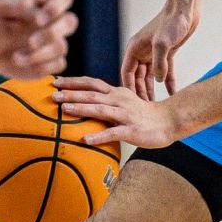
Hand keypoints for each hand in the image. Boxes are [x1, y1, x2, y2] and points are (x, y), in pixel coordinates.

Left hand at [0, 0, 75, 78]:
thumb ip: (17, 5)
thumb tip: (34, 10)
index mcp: (44, 3)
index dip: (57, 6)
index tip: (38, 20)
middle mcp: (54, 22)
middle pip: (71, 22)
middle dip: (51, 33)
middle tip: (30, 42)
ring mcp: (54, 42)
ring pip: (62, 47)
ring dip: (38, 54)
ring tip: (16, 57)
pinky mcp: (52, 62)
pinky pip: (59, 64)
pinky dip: (42, 66)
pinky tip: (23, 64)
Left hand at [52, 76, 180, 149]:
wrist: (168, 121)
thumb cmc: (141, 114)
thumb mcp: (122, 102)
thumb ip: (105, 100)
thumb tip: (83, 101)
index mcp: (115, 92)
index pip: (91, 83)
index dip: (73, 81)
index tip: (54, 81)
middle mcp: (119, 100)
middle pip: (92, 93)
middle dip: (71, 93)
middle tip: (53, 95)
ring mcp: (126, 115)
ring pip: (101, 109)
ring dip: (82, 108)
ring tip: (64, 110)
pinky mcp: (132, 130)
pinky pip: (114, 133)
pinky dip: (99, 136)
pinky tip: (86, 140)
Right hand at [120, 4, 197, 100]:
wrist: (185, 9)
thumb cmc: (171, 22)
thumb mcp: (163, 43)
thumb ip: (159, 64)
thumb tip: (158, 82)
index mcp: (135, 48)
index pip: (127, 73)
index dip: (128, 89)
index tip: (132, 104)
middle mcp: (142, 52)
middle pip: (137, 77)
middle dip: (140, 93)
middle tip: (144, 110)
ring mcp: (154, 53)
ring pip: (150, 77)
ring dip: (152, 90)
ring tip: (155, 106)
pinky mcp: (167, 54)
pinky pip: (165, 72)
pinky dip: (168, 83)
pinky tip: (171, 95)